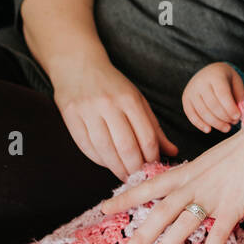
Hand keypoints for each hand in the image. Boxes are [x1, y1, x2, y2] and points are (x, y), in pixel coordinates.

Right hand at [53, 57, 179, 179]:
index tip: (154, 167)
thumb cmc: (112, 85)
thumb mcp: (137, 99)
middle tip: (139, 177)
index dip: (152, 158)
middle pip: (126, 147)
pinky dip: (100, 160)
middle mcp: (108, 105)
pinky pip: (87, 147)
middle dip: (135, 168)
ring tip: (125, 175)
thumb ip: (154, 127)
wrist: (78, 65)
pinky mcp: (71, 118)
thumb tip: (172, 151)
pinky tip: (108, 163)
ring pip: (105, 151)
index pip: (146, 136)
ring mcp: (87, 112)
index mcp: (129, 99)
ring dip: (117, 169)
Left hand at [99, 99, 243, 243]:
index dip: (127, 197)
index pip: (151, 184)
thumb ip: (204, 172)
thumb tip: (196, 183)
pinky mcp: (234, 206)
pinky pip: (215, 236)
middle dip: (139, 236)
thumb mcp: (217, 156)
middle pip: (160, 212)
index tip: (105, 208)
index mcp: (190, 169)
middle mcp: (196, 183)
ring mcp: (213, 195)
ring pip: (181, 226)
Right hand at [182, 62, 243, 132]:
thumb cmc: (225, 79)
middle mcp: (200, 82)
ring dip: (215, 123)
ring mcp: (191, 91)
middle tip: (233, 123)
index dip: (230, 108)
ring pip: (202, 112)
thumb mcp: (236, 82)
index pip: (222, 94)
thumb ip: (239, 96)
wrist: (209, 71)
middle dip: (224, 117)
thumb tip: (239, 114)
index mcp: (215, 76)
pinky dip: (200, 124)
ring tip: (226, 128)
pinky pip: (191, 115)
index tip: (238, 116)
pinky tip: (209, 129)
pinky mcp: (185, 99)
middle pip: (212, 105)